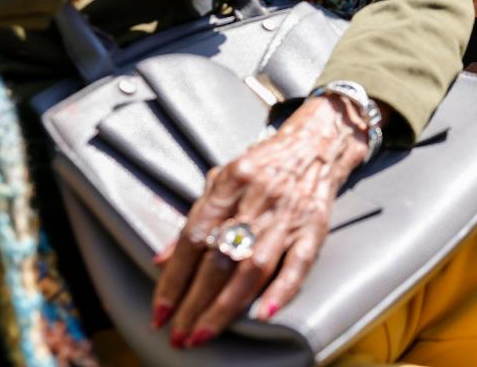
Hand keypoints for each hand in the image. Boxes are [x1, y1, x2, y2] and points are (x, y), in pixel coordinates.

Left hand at [150, 95, 367, 347]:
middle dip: (195, 301)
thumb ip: (194, 217)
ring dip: (226, 305)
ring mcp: (288, 213)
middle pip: (220, 257)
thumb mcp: (222, 179)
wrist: (317, 143)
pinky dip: (281, 290)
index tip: (161, 311)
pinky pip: (298, 262)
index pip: (194, 237)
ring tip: (205, 331)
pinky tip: (262, 314)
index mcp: (231, 181)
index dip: (174, 277)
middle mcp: (258, 197)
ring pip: (253, 266)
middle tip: (179, 333)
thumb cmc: (265, 164)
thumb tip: (160, 259)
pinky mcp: (315, 226)